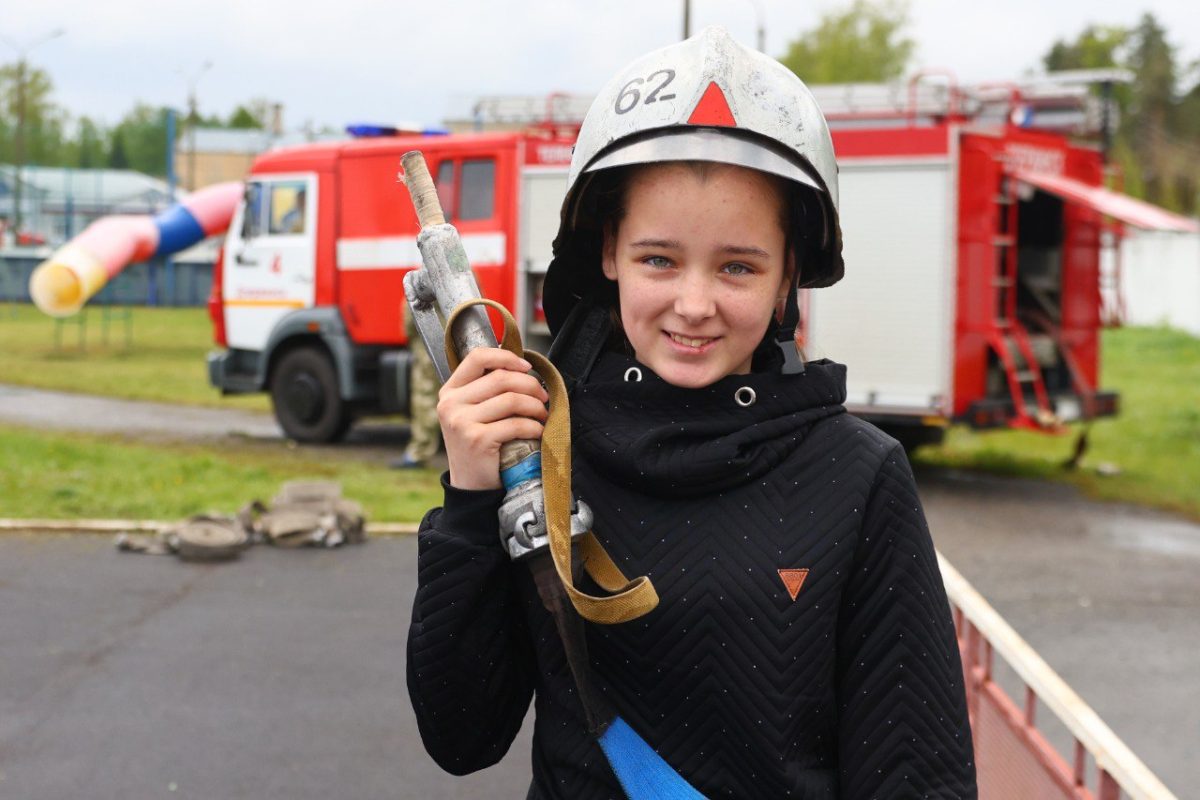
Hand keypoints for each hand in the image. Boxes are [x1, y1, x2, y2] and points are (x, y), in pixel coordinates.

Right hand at [438, 347, 548, 489]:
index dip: (506, 356)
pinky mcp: (478, 440)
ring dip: (536, 406)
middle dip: (530, 385)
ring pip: (512, 400)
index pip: (477, 357)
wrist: (471, 485)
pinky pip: (516, 424)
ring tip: (542, 415)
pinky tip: (538, 431)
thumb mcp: (473, 413)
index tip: (527, 367)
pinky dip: (534, 426)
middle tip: (544, 396)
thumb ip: (487, 390)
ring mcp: (462, 422)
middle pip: (501, 378)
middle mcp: (451, 404)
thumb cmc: (479, 444)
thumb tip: (523, 368)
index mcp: (450, 391)